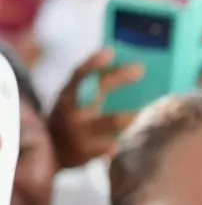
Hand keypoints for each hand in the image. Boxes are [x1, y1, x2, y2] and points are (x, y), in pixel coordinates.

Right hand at [46, 49, 142, 167]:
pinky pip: (113, 146)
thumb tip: (137, 71)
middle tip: (140, 68)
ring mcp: (80, 133)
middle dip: (118, 78)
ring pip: (109, 122)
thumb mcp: (77, 101)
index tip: (110, 51)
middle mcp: (72, 112)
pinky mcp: (89, 153)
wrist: (53, 153)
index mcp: (68, 96)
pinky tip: (144, 136)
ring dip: (129, 114)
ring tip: (146, 108)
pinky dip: (129, 139)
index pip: (78, 75)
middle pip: (96, 92)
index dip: (92, 63)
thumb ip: (99, 88)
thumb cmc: (75, 120)